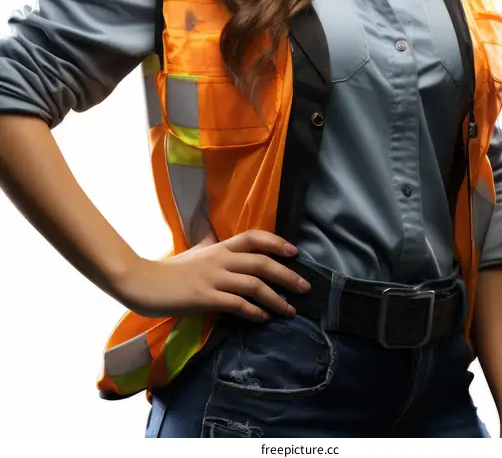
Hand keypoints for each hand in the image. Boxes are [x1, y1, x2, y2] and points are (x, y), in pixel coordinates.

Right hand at [116, 229, 310, 322]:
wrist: (141, 282)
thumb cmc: (169, 269)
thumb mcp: (194, 251)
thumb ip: (210, 245)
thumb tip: (218, 237)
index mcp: (218, 247)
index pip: (253, 237)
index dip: (276, 242)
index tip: (295, 252)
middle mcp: (219, 259)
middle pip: (261, 262)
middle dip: (287, 274)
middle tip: (305, 287)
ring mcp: (212, 279)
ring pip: (253, 284)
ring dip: (276, 298)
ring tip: (290, 309)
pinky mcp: (204, 298)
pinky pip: (236, 304)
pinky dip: (253, 311)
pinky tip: (263, 319)